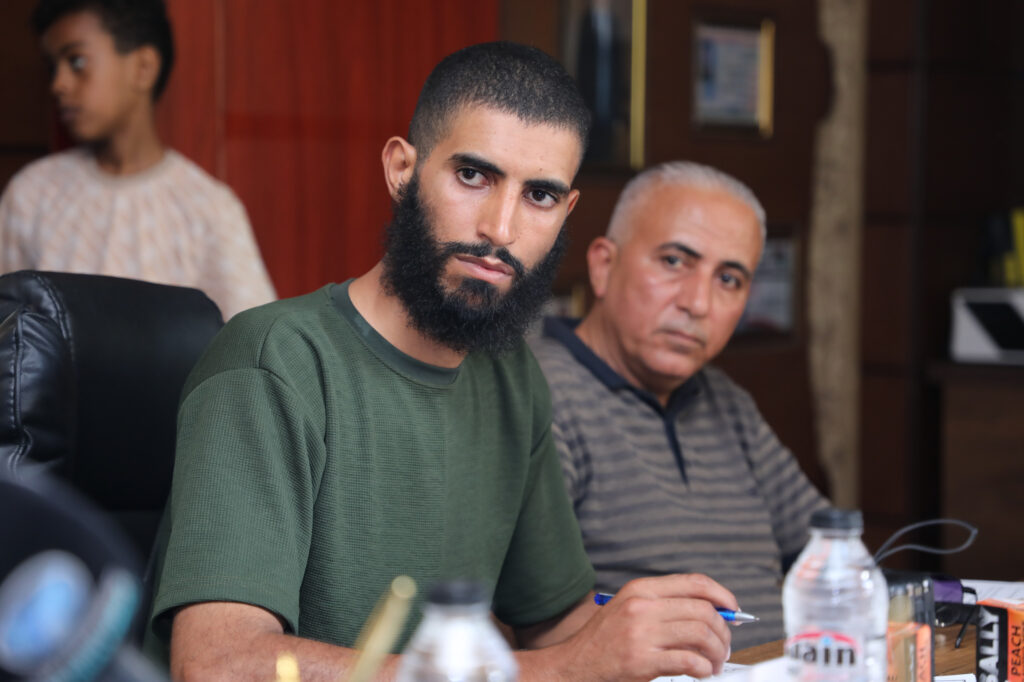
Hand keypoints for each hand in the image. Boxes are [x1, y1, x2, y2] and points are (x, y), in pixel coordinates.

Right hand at [549, 574, 737, 681]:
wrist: (573, 664)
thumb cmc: (604, 640)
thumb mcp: (629, 609)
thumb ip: (664, 605)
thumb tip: (711, 611)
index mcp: (641, 589)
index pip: (695, 583)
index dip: (722, 595)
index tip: (733, 609)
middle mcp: (642, 607)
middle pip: (704, 611)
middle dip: (724, 631)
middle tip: (724, 646)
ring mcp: (641, 633)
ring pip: (701, 635)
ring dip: (717, 652)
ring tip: (715, 662)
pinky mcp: (642, 661)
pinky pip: (690, 661)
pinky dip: (704, 668)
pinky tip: (702, 671)